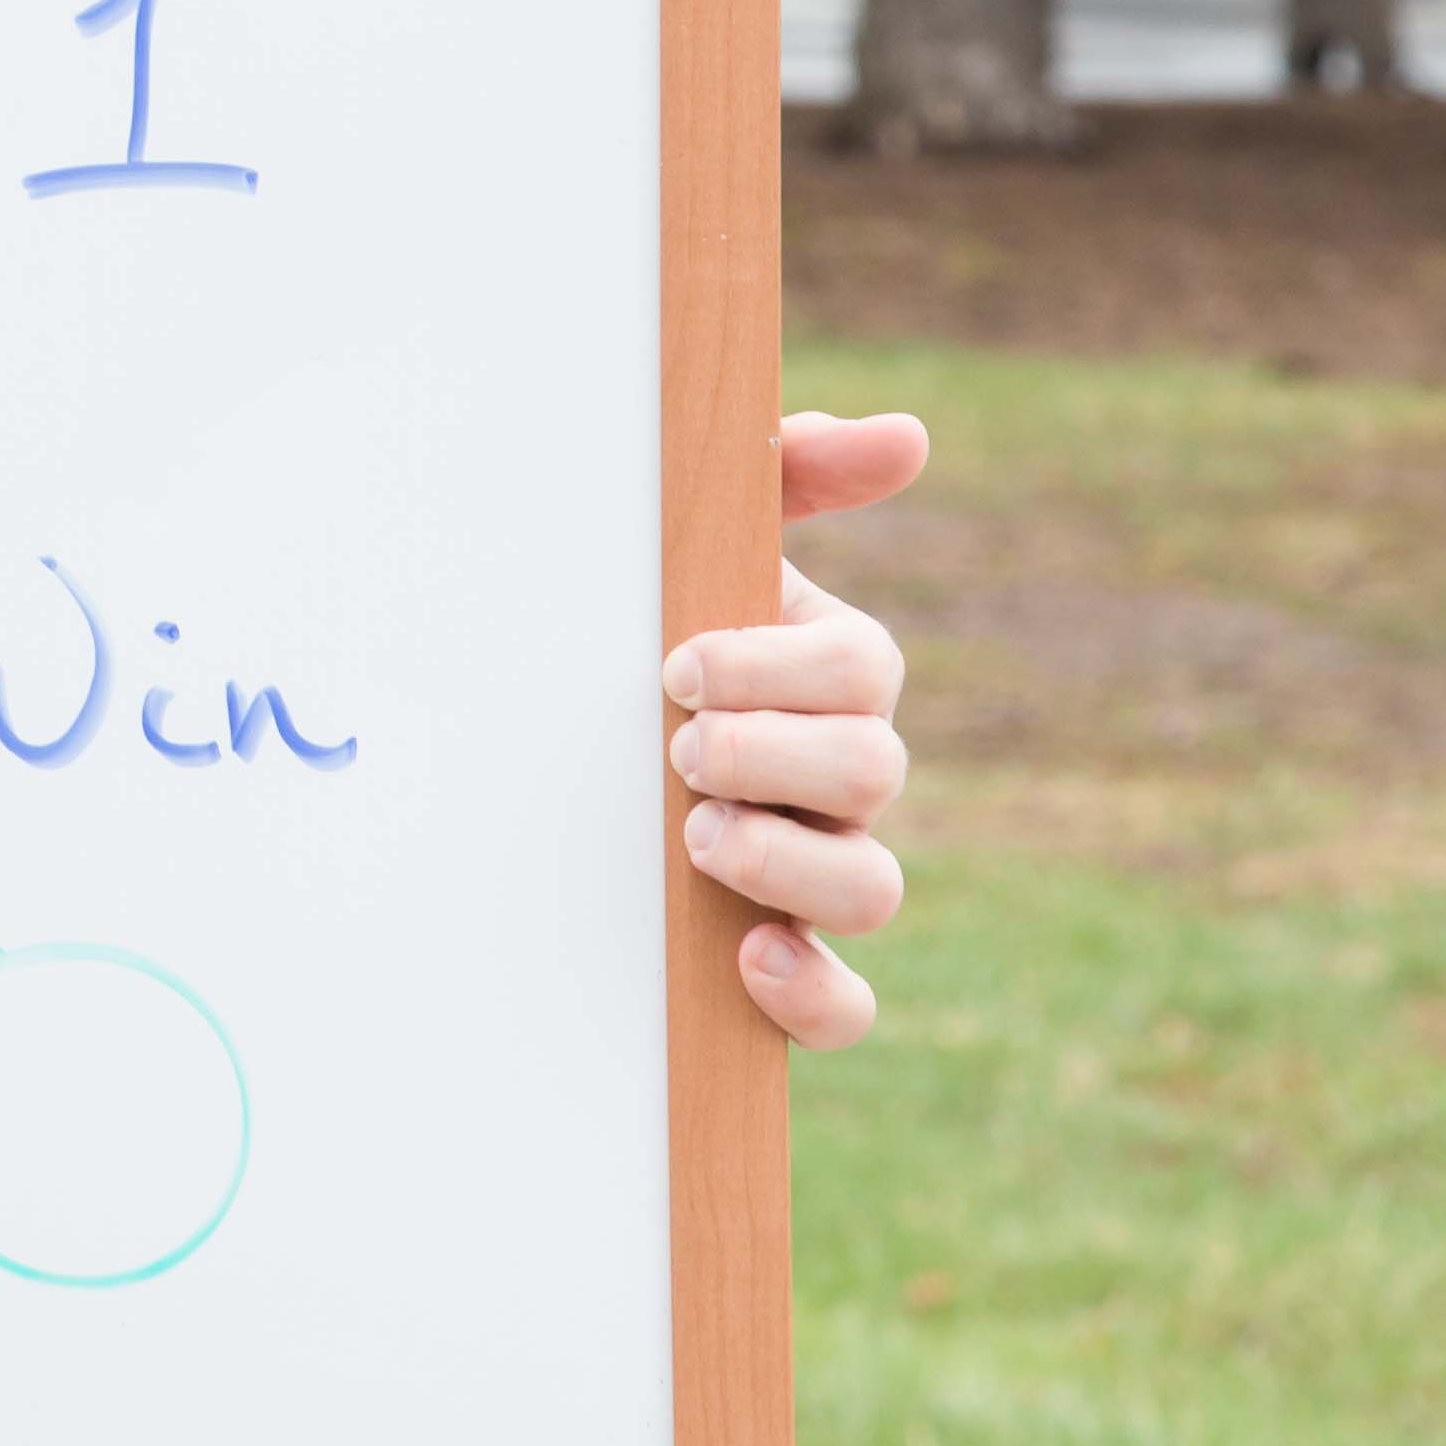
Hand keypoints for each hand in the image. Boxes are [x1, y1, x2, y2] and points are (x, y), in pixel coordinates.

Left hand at [668, 409, 924, 1051]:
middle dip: (775, 757)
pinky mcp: (784, 962)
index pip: (862, 670)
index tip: (677, 665)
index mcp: (823, 674)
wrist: (536, 738)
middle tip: (678, 749)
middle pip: (874, 772)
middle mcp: (837, 776)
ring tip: (699, 841)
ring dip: (792, 863)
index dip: (782, 671)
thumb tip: (908, 438)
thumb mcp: (688, 537)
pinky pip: (846, 1007)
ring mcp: (817, 872)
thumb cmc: (631, 624)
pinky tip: (749, 956)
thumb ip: (782, 470)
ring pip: (874, 887)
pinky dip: (815, 993)